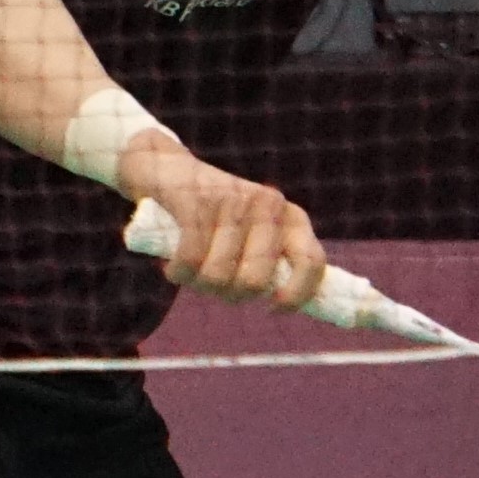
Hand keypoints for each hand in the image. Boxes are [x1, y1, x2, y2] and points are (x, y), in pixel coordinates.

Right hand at [123, 138, 329, 311]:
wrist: (167, 169)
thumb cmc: (215, 217)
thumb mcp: (253, 231)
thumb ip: (272, 262)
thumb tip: (281, 304)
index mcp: (290, 216)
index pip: (311, 261)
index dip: (296, 295)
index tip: (272, 308)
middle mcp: (267, 205)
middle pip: (255, 282)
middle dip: (229, 295)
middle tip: (214, 285)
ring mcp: (232, 200)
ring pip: (218, 276)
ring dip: (198, 284)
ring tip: (190, 272)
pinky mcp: (196, 201)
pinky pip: (189, 261)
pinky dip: (178, 274)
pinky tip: (173, 269)